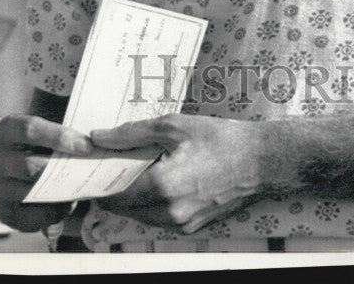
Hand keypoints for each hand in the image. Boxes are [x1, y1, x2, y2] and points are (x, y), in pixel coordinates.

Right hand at [0, 114, 92, 232]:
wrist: (45, 170)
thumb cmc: (55, 142)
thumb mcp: (58, 122)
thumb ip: (67, 116)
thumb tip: (88, 112)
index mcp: (9, 128)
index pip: (30, 129)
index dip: (59, 137)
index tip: (87, 145)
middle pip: (29, 165)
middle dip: (61, 169)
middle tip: (89, 171)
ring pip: (28, 192)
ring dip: (58, 192)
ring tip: (80, 188)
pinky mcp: (5, 212)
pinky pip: (28, 217)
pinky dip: (52, 213)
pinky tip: (68, 205)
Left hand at [90, 114, 264, 233]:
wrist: (260, 160)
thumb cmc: (221, 139)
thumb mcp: (174, 126)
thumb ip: (132, 133)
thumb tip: (101, 137)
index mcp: (164, 186)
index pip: (115, 193)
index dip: (100, 180)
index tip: (93, 166)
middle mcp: (171, 212)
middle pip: (125, 207)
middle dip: (116, 187)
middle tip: (114, 163)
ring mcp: (182, 223)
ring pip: (141, 215)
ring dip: (134, 196)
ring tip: (139, 167)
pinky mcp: (192, 227)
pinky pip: (160, 218)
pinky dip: (153, 202)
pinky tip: (161, 178)